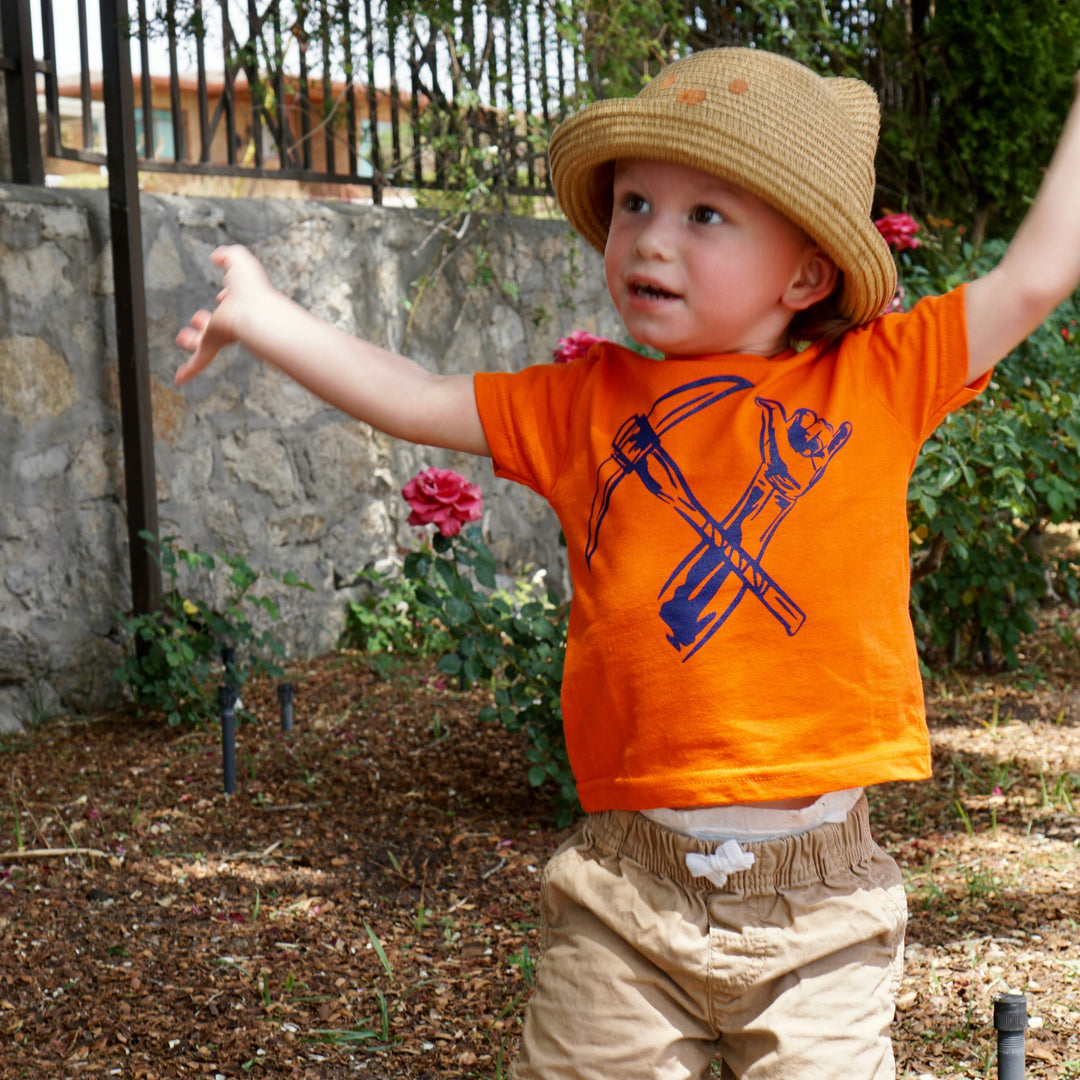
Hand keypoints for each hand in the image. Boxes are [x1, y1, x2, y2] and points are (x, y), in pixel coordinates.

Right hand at [174, 245, 274, 384]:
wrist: (255, 313)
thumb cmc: (252, 288)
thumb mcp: (239, 261)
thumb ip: (229, 255)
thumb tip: (217, 256)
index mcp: (239, 300)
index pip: (231, 300)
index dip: (226, 296)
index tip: (223, 295)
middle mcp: (230, 319)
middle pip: (216, 323)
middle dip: (205, 321)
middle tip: (198, 319)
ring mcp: (221, 334)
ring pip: (205, 342)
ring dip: (193, 340)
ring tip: (183, 338)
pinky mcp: (213, 344)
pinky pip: (199, 361)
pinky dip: (189, 371)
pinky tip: (180, 379)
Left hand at [757, 398, 850, 495]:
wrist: (782, 485)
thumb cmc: (773, 460)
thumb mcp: (771, 436)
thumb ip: (771, 417)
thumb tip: (760, 399)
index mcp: (793, 428)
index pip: (806, 415)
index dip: (804, 421)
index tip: (794, 432)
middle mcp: (805, 435)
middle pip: (818, 424)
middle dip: (812, 434)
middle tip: (801, 448)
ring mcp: (815, 446)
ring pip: (827, 434)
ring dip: (819, 443)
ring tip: (807, 455)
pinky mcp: (823, 458)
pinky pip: (836, 444)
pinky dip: (842, 436)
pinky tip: (847, 426)